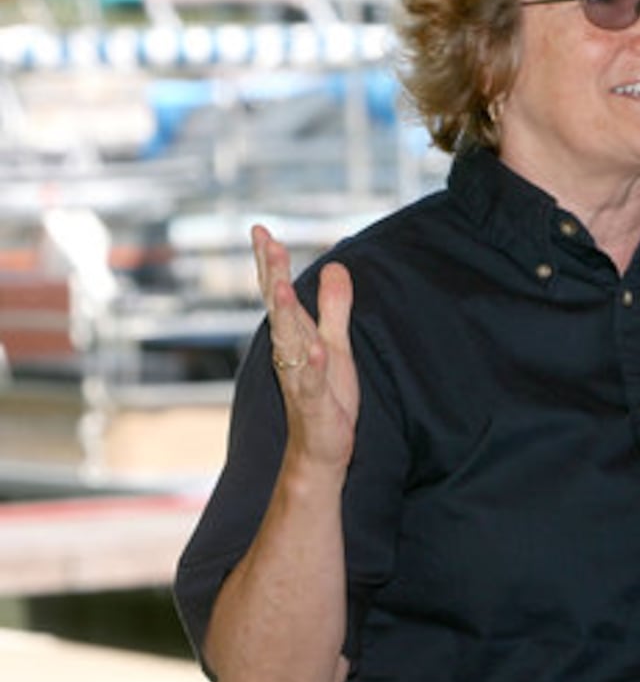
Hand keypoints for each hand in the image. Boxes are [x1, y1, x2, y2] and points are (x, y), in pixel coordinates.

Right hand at [251, 225, 358, 470]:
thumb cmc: (326, 398)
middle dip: (273, 274)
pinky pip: (311, 382)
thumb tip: (335, 265)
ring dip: (286, 314)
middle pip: (278, 308)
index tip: (260, 230)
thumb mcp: (337, 344)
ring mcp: (299, 379)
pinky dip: (313, 366)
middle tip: (266, 241)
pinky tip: (317, 349)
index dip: (271, 263)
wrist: (320, 451)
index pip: (279, 294)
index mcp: (295, 337)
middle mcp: (290, 354)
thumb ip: (335, 307)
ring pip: (289, 341)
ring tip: (283, 284)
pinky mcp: (314, 404)